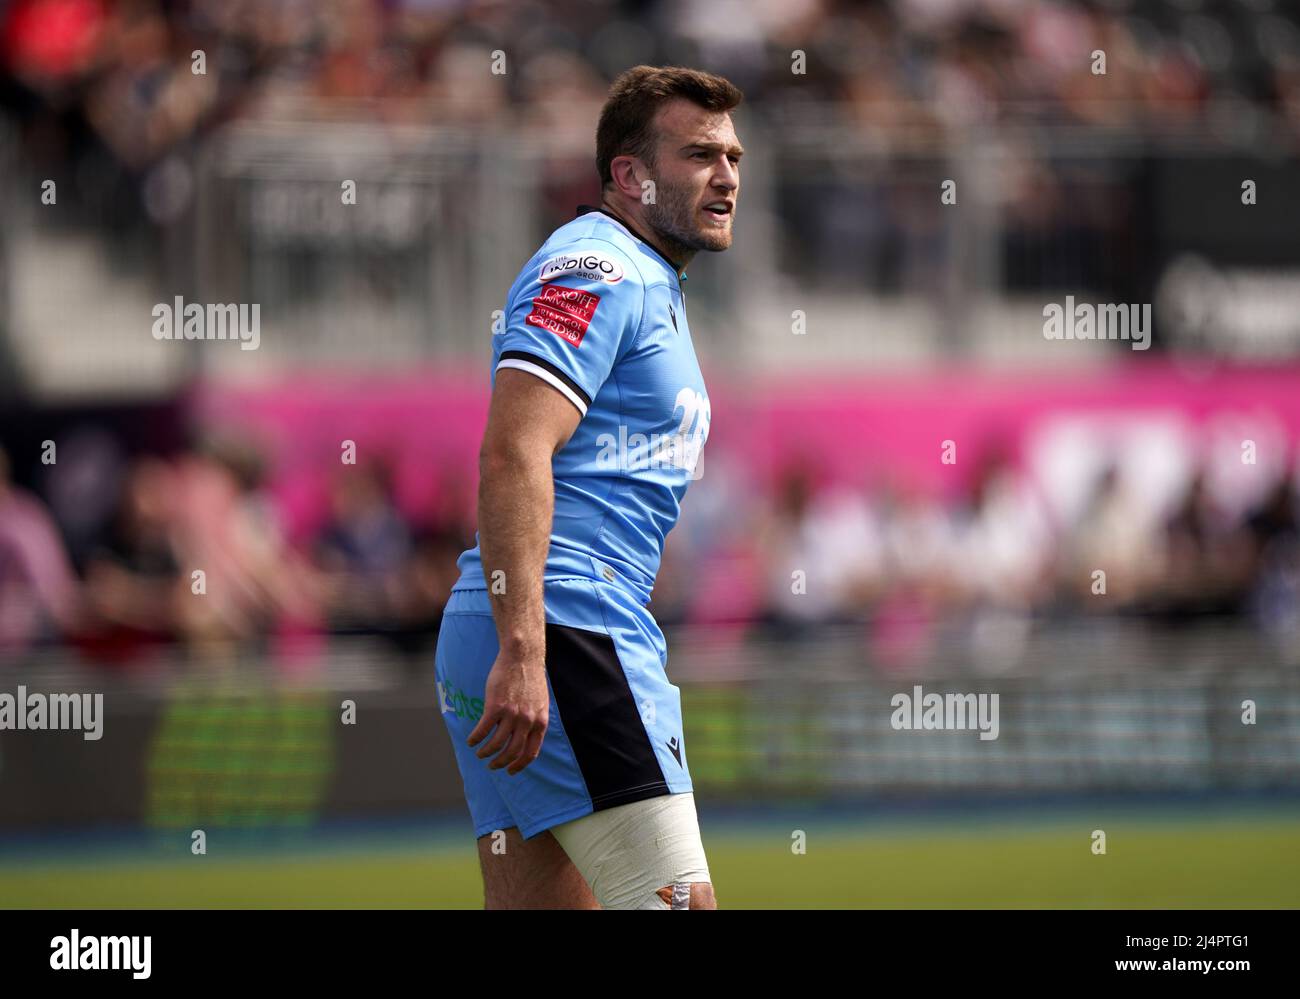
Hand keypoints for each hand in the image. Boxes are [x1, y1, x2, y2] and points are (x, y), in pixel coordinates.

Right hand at [467, 651, 548, 774]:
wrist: (522, 656)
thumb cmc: (530, 678)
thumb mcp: (541, 702)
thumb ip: (535, 720)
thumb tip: (527, 736)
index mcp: (540, 722)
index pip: (530, 752)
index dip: (519, 765)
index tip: (510, 771)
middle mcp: (527, 721)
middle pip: (512, 752)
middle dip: (500, 763)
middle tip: (492, 765)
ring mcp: (511, 714)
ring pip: (496, 743)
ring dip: (486, 752)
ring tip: (479, 753)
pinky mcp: (495, 706)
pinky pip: (483, 729)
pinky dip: (476, 738)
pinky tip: (471, 741)